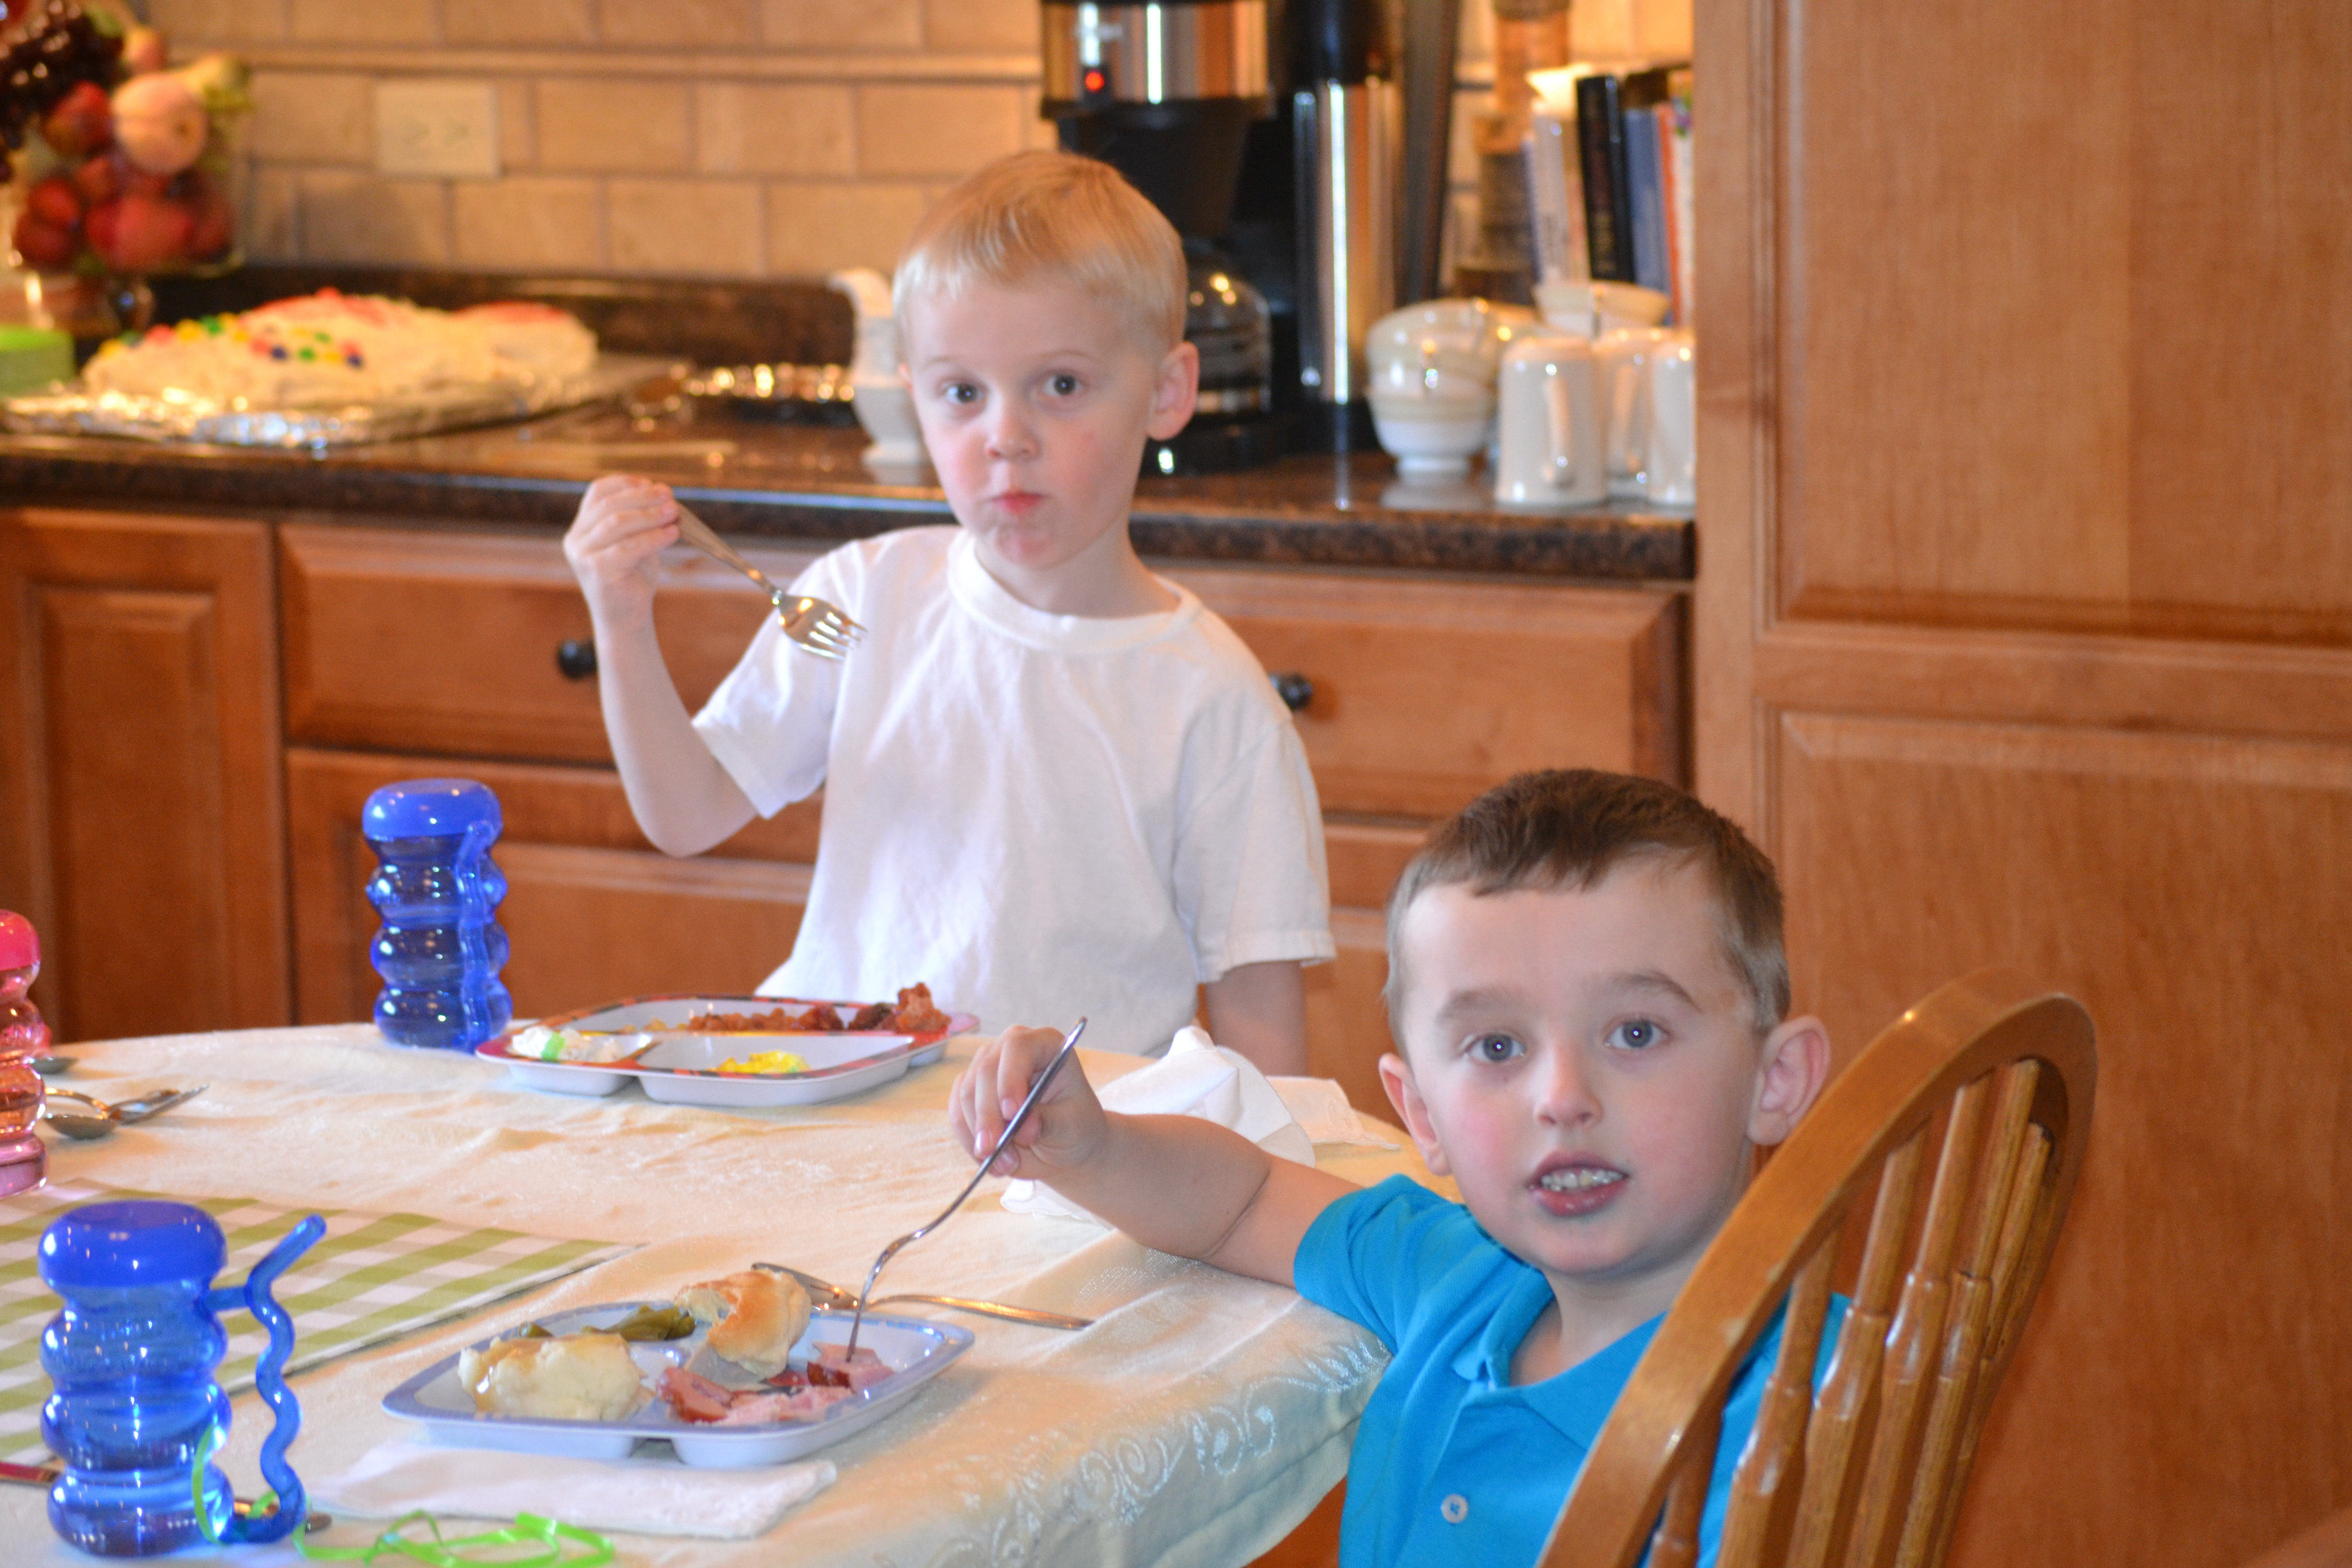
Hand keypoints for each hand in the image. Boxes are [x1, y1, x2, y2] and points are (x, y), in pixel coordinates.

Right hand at [564, 474, 677, 633]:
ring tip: (674, 513)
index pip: (598, 492)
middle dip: (643, 498)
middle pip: (610, 505)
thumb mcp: (635, 541)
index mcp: (582, 526)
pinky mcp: (596, 570)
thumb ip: (641, 518)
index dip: (626, 483)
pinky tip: (672, 534)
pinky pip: (628, 547)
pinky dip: (654, 538)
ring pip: (618, 523)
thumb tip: (661, 492)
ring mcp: (582, 554)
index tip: (653, 484)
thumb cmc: (633, 577)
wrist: (626, 617)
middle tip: (670, 497)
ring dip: (651, 515)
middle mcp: (576, 538)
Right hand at [949, 1027, 1105, 1181]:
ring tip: (1006, 1165)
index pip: (1018, 1047)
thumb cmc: (1075, 1127)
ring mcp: (987, 1068)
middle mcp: (1011, 1050)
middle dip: (988, 1116)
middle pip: (985, 1071)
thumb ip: (1049, 1123)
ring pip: (967, 1094)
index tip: (1011, 1113)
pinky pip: (958, 1113)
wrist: (1063, 1145)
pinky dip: (970, 1140)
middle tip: (994, 1151)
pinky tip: (990, 1160)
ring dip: (980, 1134)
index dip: (1010, 1078)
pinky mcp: (971, 1091)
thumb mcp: (1072, 1127)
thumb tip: (1025, 1127)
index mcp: (1045, 1045)